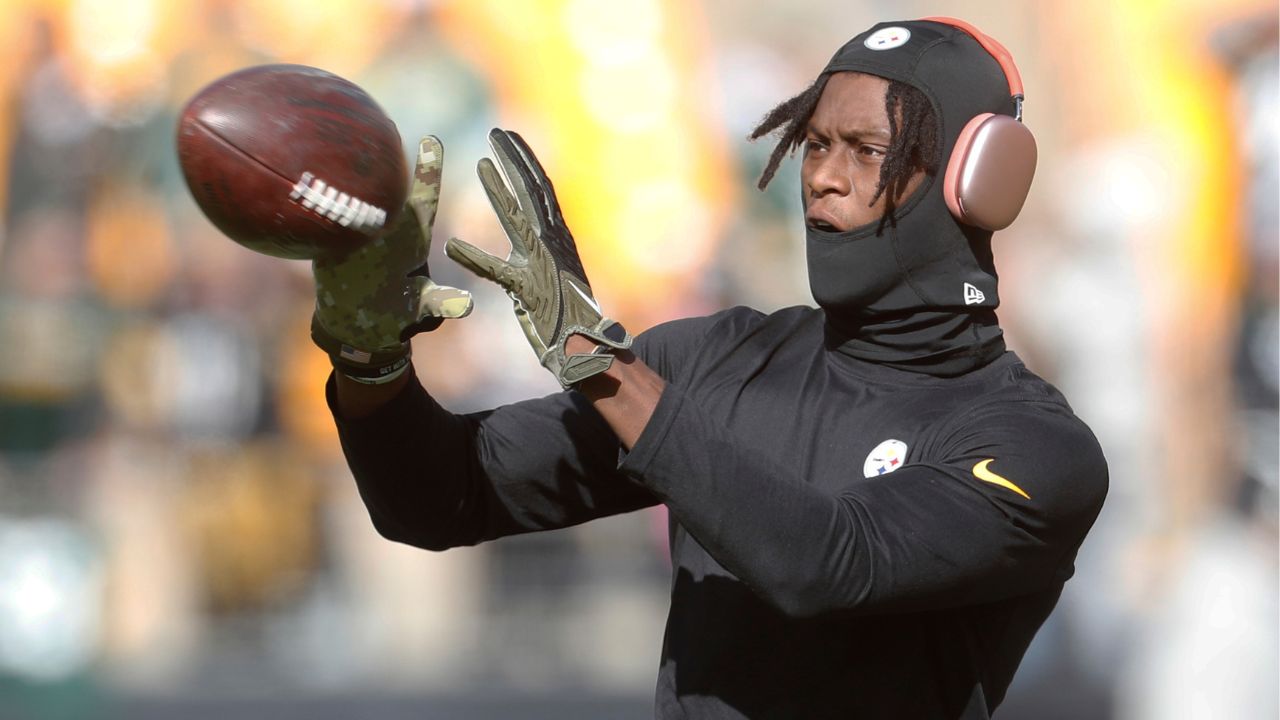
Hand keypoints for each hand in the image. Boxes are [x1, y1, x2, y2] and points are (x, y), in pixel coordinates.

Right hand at [312, 136, 472, 382]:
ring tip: (336, 148)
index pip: (422, 198)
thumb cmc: (397, 308)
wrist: (357, 321)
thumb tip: (467, 306)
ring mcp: (356, 233)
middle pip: (383, 189)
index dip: (428, 170)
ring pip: (351, 202)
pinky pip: (325, 221)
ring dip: (342, 180)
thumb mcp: (423, 308)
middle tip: (381, 126)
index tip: (432, 139)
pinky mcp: (332, 245)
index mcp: (411, 237)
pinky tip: (308, 188)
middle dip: (382, 161)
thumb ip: (441, 302)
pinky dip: (319, 210)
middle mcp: (384, 227)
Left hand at [445, 129, 630, 387]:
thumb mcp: (551, 272)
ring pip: (523, 218)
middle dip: (516, 158)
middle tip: (496, 131)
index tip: (508, 137)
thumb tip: (533, 230)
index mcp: (557, 238)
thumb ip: (539, 249)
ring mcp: (545, 264)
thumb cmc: (566, 314)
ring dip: (502, 189)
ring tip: (483, 161)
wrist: (586, 349)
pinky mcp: (531, 291)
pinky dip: (475, 259)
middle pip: (535, 191)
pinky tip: (451, 247)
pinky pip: (499, 272)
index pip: (541, 190)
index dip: (524, 161)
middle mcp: (555, 244)